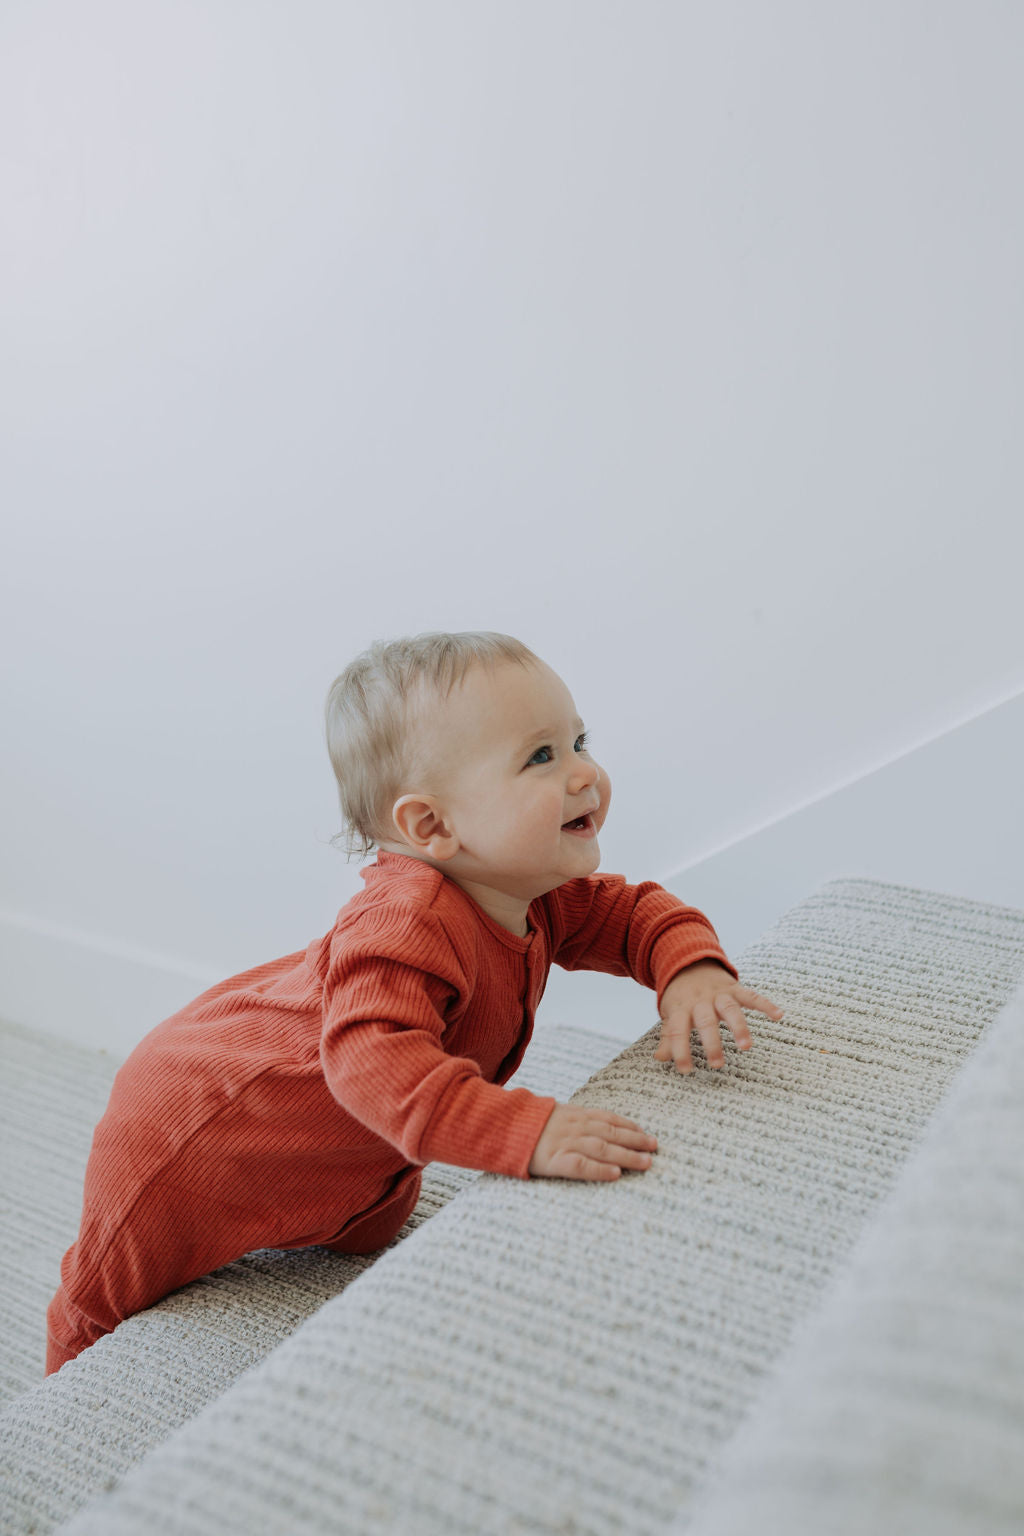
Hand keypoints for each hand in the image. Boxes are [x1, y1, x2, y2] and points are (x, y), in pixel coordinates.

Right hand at [528, 1103, 657, 1180]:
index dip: (628, 1126)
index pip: (608, 1118)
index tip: (644, 1132)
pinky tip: (615, 1174)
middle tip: (655, 1146)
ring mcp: (565, 1143)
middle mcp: (574, 1127)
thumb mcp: (552, 1114)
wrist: (501, 1128)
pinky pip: (581, 1166)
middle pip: (611, 1133)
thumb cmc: (527, 1125)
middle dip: (635, 1140)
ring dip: (627, 1155)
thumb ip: (573, 1118)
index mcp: (574, 1114)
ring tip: (646, 1162)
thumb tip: (594, 1125)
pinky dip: (599, 1169)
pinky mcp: (554, 1161)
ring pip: (602, 1148)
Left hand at [654, 960, 784, 1072]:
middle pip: (705, 1021)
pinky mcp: (734, 988)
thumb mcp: (671, 1014)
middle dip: (711, 1042)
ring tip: (746, 1047)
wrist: (689, 964)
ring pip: (729, 1009)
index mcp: (681, 1008)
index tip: (685, 1071)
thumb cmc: (680, 997)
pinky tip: (779, 1016)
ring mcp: (719, 994)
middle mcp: (700, 1000)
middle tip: (717, 1064)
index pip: (677, 1031)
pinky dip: (765, 1004)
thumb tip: (659, 1058)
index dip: (679, 1051)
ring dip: (738, 1026)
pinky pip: (751, 995)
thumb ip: (668, 1036)